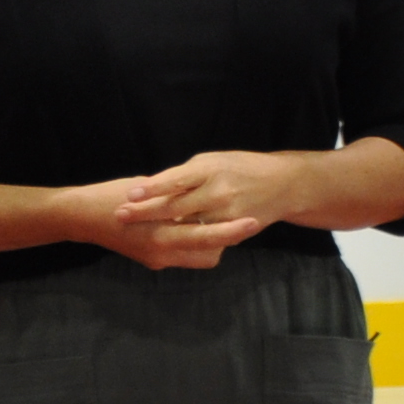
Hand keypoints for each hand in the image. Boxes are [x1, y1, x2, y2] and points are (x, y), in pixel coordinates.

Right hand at [66, 171, 264, 272]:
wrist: (80, 217)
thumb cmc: (112, 196)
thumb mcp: (148, 193)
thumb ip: (177, 199)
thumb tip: (203, 197)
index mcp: (161, 235)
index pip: (206, 237)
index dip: (231, 230)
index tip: (252, 220)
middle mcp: (161, 253)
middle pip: (209, 253)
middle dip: (228, 238)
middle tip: (249, 222)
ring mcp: (157, 260)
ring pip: (200, 258)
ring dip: (212, 243)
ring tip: (219, 220)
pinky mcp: (153, 261)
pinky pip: (186, 256)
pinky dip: (195, 244)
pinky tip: (195, 224)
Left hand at [116, 150, 304, 235]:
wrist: (283, 184)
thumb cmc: (241, 168)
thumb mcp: (213, 161)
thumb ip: (186, 176)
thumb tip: (157, 188)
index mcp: (210, 168)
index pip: (175, 180)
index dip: (151, 188)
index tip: (129, 194)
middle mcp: (217, 190)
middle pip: (175, 205)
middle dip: (146, 212)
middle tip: (120, 214)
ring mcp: (225, 213)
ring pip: (186, 225)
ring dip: (160, 228)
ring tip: (134, 231)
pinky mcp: (233, 230)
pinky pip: (204, 237)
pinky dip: (184, 238)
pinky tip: (164, 241)